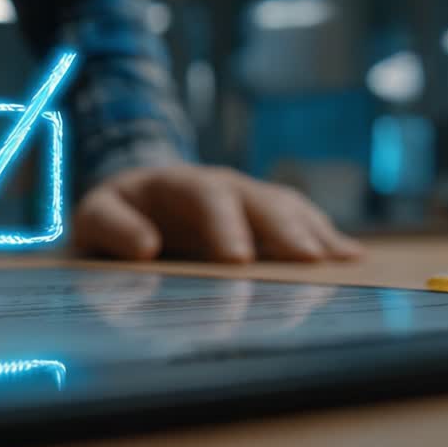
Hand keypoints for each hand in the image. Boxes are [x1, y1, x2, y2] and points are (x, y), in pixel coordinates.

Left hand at [71, 165, 361, 262]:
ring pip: (287, 210)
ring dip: (313, 235)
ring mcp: (249, 199)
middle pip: (259, 200)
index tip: (238, 260)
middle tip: (307, 262)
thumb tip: (146, 248)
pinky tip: (352, 260)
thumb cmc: (116, 216)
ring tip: (340, 263)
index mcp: (176, 183)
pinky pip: (302, 222)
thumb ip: (112, 229)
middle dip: (283, 229)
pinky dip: (327, 239)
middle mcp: (222, 185)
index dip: (224, 225)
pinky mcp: (267, 218)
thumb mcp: (95, 218)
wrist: (135, 202)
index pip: (205, 195)